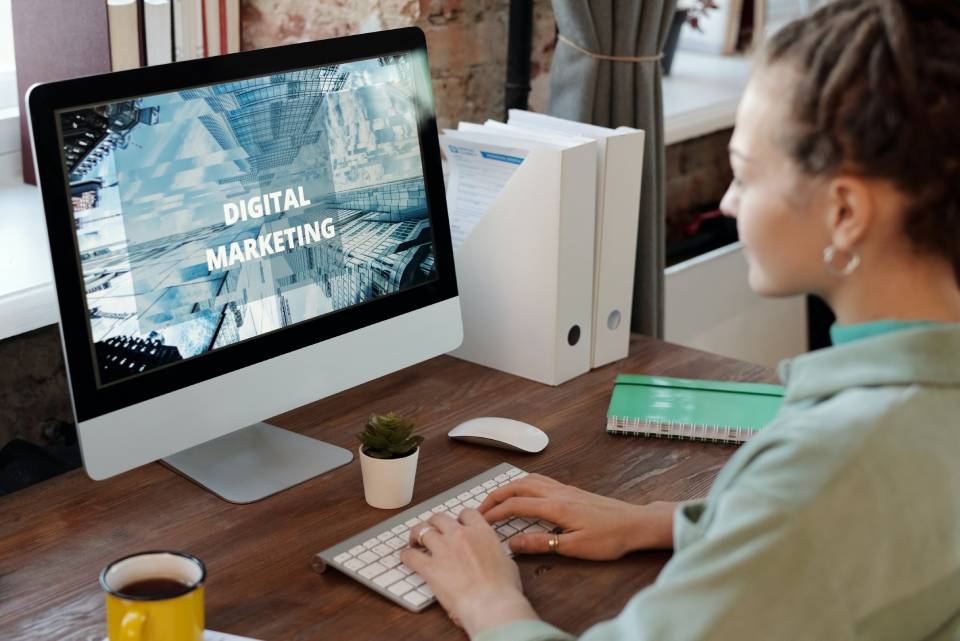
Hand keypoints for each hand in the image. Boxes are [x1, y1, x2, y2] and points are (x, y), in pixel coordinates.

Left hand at [401, 510, 539, 636]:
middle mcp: (460, 535)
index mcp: (481, 532)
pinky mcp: (430, 567)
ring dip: (417, 534)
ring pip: (422, 530)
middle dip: (434, 523)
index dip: (459, 518)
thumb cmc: (504, 589)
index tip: (457, 524)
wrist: (492, 604)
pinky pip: (411, 556)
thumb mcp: (507, 563)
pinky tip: (406, 558)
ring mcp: (444, 549)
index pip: (466, 513)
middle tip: (432, 530)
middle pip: (440, 518)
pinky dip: (406, 555)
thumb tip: (496, 557)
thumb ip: (495, 554)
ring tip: (414, 541)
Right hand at [478, 473, 676, 559]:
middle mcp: (557, 492)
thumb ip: (542, 544)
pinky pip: (540, 480)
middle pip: (518, 486)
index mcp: (556, 506)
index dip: (494, 513)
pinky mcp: (572, 490)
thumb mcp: (575, 547)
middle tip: (480, 507)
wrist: (636, 523)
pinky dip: (524, 483)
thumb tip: (513, 543)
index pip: (516, 505)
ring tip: (496, 499)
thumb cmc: (610, 537)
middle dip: (496, 495)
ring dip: (509, 487)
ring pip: (529, 479)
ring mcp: (565, 489)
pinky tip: (524, 492)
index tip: (480, 521)